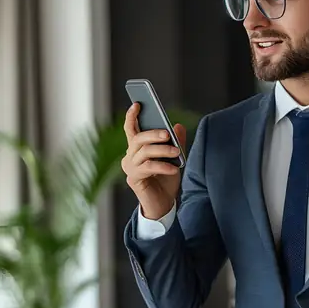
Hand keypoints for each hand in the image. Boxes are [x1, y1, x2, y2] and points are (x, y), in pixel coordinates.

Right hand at [121, 102, 186, 219]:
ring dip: (162, 150)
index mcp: (137, 148)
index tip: (138, 104)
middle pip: (138, 138)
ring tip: (176, 152)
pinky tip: (174, 168)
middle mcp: (130, 156)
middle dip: (153, 133)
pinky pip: (148, 167)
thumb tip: (178, 125)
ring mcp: (130, 167)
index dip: (132, 116)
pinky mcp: (134, 178)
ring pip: (144, 151)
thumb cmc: (166, 180)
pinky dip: (162, 166)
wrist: (164, 204)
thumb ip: (176, 142)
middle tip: (167, 134)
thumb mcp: (174, 158)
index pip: (131, 129)